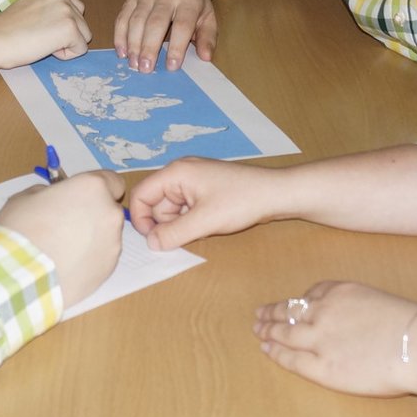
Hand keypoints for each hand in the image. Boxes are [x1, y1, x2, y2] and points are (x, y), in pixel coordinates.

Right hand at [0, 0, 91, 67]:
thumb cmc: (5, 30)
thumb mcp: (30, 7)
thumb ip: (47, 9)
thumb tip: (60, 23)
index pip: (72, 9)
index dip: (58, 24)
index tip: (37, 28)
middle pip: (81, 22)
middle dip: (66, 34)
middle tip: (39, 37)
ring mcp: (67, 11)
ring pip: (84, 35)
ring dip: (66, 44)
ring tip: (42, 42)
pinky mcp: (70, 28)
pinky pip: (80, 49)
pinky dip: (66, 55)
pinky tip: (45, 49)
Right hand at [0, 171, 126, 307]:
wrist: (22, 274)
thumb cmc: (22, 230)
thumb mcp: (27, 197)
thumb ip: (50, 193)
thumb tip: (55, 199)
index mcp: (93, 188)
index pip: (112, 181)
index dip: (96, 188)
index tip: (82, 196)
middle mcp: (109, 213)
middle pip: (109, 209)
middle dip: (92, 213)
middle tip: (66, 223)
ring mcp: (113, 243)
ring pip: (106, 235)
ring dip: (91, 237)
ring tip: (62, 248)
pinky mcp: (108, 268)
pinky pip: (102, 257)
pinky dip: (89, 258)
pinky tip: (66, 263)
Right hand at [112, 0, 216, 71]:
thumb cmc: (194, 5)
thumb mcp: (208, 19)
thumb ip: (207, 38)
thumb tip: (205, 57)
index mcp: (189, 1)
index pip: (182, 25)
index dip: (177, 47)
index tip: (172, 66)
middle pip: (155, 23)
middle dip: (149, 47)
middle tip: (146, 69)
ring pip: (136, 20)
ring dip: (133, 44)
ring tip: (133, 64)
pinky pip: (123, 16)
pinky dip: (120, 35)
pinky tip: (122, 52)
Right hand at [125, 156, 284, 249]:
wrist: (276, 194)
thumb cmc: (242, 201)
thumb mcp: (204, 221)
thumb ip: (173, 234)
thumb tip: (151, 243)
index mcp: (176, 173)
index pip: (141, 194)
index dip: (140, 219)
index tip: (152, 240)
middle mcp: (181, 173)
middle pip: (156, 204)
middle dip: (166, 224)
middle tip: (186, 235)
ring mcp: (194, 181)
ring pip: (172, 209)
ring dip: (181, 224)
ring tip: (204, 226)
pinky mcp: (205, 190)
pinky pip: (187, 209)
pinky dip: (192, 220)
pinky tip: (209, 224)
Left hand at [254, 281, 416, 397]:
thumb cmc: (413, 326)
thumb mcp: (381, 302)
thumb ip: (360, 308)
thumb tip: (356, 321)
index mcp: (340, 292)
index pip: (312, 295)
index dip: (299, 302)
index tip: (292, 305)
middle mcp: (324, 311)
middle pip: (291, 311)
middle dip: (273, 313)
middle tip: (260, 316)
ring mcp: (320, 339)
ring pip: (285, 332)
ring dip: (268, 331)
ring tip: (258, 331)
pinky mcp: (322, 367)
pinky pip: (292, 358)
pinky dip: (277, 353)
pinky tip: (267, 350)